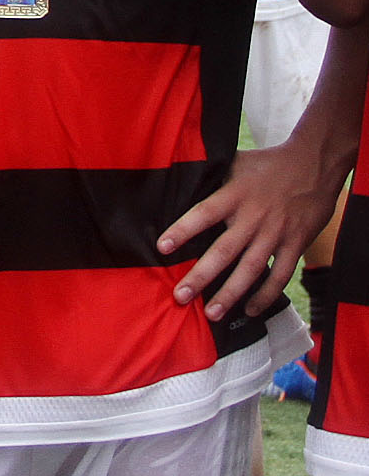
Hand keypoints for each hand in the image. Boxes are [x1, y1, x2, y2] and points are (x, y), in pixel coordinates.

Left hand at [160, 128, 348, 319]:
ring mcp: (275, 233)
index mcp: (234, 195)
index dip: (182, 230)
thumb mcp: (234, 162)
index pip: (203, 214)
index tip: (162, 248)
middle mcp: (253, 217)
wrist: (314, 165)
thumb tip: (176, 179)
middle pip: (224, 251)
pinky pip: (281, 274)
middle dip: (202, 276)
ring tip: (212, 313)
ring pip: (252, 269)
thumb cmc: (267, 164)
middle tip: (181, 296)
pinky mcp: (295, 244)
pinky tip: (251, 309)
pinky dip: (267, 294)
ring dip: (231, 293)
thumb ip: (210, 176)